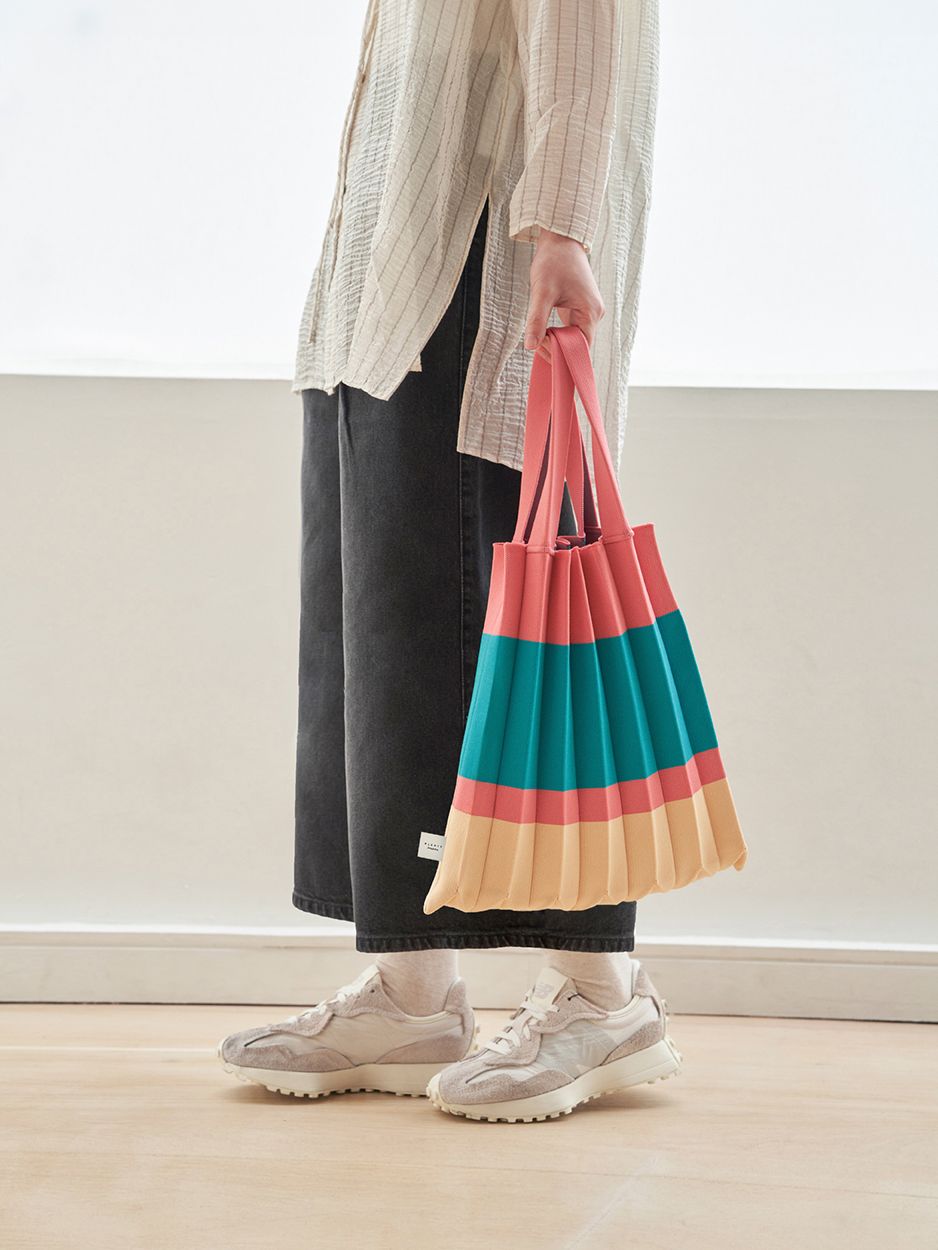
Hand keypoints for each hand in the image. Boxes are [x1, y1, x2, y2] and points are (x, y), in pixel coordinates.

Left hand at [523, 228, 604, 361]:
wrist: (560, 240)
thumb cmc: (553, 262)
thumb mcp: (542, 292)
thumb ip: (536, 320)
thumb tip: (530, 346)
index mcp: (590, 312)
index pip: (581, 348)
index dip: (562, 354)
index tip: (541, 348)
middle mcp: (594, 314)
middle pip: (578, 345)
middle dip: (557, 348)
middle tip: (536, 341)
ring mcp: (587, 311)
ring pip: (573, 337)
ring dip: (556, 340)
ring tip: (538, 334)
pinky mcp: (580, 308)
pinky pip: (570, 329)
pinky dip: (557, 333)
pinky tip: (544, 331)